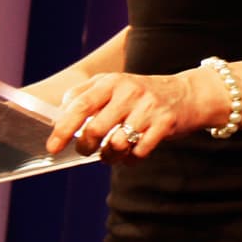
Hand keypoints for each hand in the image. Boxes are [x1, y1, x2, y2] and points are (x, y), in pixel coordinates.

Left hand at [44, 71, 197, 160]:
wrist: (188, 94)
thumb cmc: (142, 94)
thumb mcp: (114, 85)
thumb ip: (85, 95)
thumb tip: (58, 116)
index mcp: (113, 82)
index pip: (80, 105)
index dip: (62, 129)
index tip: (53, 147)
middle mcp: (130, 92)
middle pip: (95, 129)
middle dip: (86, 147)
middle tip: (87, 150)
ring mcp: (149, 108)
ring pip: (116, 144)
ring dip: (109, 156)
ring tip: (111, 152)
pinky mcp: (165, 124)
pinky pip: (138, 152)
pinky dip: (130, 159)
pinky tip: (131, 153)